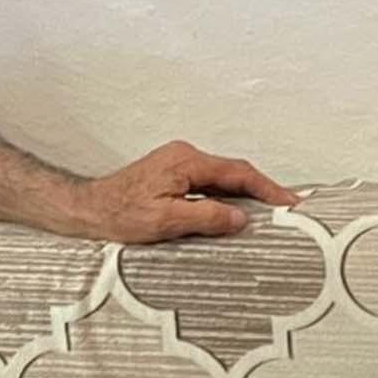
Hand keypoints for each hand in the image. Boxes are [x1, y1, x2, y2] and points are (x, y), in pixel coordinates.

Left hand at [68, 143, 298, 243]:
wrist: (87, 209)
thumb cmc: (119, 215)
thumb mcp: (166, 221)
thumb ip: (206, 217)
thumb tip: (240, 218)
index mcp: (186, 161)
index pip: (238, 172)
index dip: (268, 188)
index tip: (291, 203)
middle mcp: (185, 156)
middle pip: (234, 172)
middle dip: (263, 190)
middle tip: (289, 210)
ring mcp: (178, 165)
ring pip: (223, 179)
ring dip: (247, 195)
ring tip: (271, 214)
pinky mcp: (172, 176)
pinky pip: (209, 185)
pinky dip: (228, 198)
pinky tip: (238, 214)